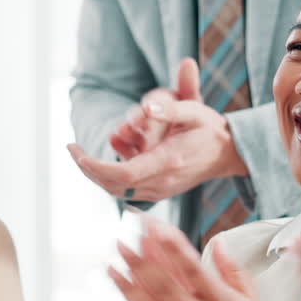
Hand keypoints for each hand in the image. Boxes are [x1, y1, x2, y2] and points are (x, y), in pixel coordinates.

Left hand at [69, 59, 248, 201]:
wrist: (228, 153)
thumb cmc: (208, 128)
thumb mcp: (195, 110)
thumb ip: (171, 107)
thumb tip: (146, 108)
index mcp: (169, 162)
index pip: (124, 175)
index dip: (97, 167)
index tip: (78, 153)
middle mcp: (162, 183)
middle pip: (113, 186)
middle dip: (88, 169)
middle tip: (72, 148)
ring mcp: (159, 191)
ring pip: (116, 191)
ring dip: (95, 174)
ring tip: (79, 153)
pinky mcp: (157, 193)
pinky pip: (126, 190)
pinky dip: (109, 176)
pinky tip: (102, 156)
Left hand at [92, 218, 273, 300]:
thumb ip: (232, 270)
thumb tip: (217, 242)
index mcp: (219, 300)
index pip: (192, 267)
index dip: (173, 246)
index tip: (156, 227)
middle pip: (163, 283)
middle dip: (140, 259)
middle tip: (121, 239)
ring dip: (125, 285)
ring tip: (108, 264)